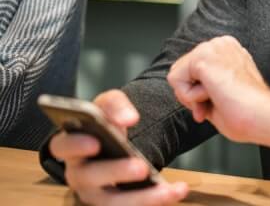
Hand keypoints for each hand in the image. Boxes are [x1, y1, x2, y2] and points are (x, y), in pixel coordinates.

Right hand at [49, 89, 188, 204]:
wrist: (119, 142)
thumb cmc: (106, 123)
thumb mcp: (109, 105)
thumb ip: (116, 106)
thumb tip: (129, 119)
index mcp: (71, 146)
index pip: (62, 147)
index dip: (76, 146)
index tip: (95, 143)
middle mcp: (79, 174)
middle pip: (89, 178)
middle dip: (116, 173)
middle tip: (140, 167)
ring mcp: (95, 194)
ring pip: (113, 203)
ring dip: (142, 198)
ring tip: (168, 190)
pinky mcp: (115, 204)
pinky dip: (156, 200)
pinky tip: (176, 191)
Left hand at [167, 35, 269, 146]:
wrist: (261, 114)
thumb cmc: (250, 110)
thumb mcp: (223, 92)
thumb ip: (205, 86)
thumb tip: (187, 93)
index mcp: (229, 50)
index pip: (194, 70)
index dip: (199, 93)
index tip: (216, 102)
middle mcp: (221, 44)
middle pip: (182, 71)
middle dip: (192, 95)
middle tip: (211, 106)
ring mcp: (212, 47)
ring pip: (177, 75)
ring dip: (193, 96)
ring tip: (217, 98)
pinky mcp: (202, 57)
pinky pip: (176, 81)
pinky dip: (190, 97)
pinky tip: (213, 95)